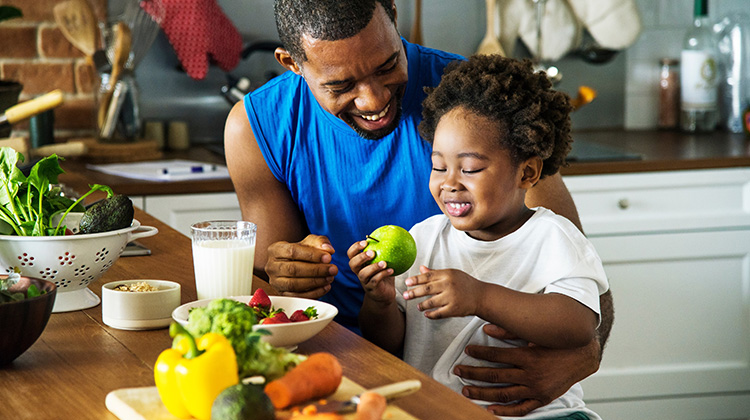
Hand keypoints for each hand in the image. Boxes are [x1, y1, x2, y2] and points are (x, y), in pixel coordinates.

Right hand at [265, 234, 337, 298]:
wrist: (294, 264)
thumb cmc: (302, 252)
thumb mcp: (310, 242)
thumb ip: (320, 242)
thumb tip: (328, 249)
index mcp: (275, 249)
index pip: (292, 251)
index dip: (312, 255)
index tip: (329, 257)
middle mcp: (271, 266)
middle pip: (293, 269)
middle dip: (316, 270)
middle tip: (333, 269)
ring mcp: (275, 282)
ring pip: (294, 284)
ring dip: (315, 282)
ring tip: (330, 278)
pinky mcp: (282, 294)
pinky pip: (297, 296)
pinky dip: (313, 293)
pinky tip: (326, 287)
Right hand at [347, 240, 394, 303]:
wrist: (385, 293)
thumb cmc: (383, 274)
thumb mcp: (383, 260)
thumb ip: (384, 250)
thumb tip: (392, 233)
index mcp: (359, 263)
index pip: (351, 254)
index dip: (355, 247)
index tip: (365, 242)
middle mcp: (359, 272)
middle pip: (352, 264)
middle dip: (361, 257)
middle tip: (372, 252)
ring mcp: (364, 281)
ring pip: (363, 274)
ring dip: (373, 267)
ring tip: (384, 263)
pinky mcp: (371, 289)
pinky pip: (375, 281)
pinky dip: (383, 275)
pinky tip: (391, 270)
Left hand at [402, 266, 482, 318]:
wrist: (481, 296)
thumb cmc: (465, 284)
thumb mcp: (452, 274)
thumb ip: (435, 272)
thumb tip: (421, 268)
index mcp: (447, 274)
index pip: (428, 276)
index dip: (416, 279)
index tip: (407, 282)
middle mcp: (449, 285)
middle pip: (427, 289)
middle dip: (414, 292)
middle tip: (405, 295)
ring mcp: (452, 297)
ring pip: (431, 302)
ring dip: (422, 305)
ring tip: (418, 306)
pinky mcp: (454, 309)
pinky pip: (439, 313)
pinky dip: (431, 314)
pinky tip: (426, 314)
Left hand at [454, 324, 600, 416]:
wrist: (582, 356)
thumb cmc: (557, 343)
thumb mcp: (535, 334)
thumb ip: (510, 330)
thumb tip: (487, 327)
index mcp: (528, 356)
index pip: (497, 355)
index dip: (480, 352)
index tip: (467, 350)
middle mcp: (530, 374)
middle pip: (495, 376)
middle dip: (473, 373)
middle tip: (458, 371)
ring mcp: (536, 389)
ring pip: (503, 394)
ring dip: (482, 393)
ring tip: (466, 390)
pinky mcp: (542, 398)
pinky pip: (521, 408)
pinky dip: (505, 411)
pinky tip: (490, 409)